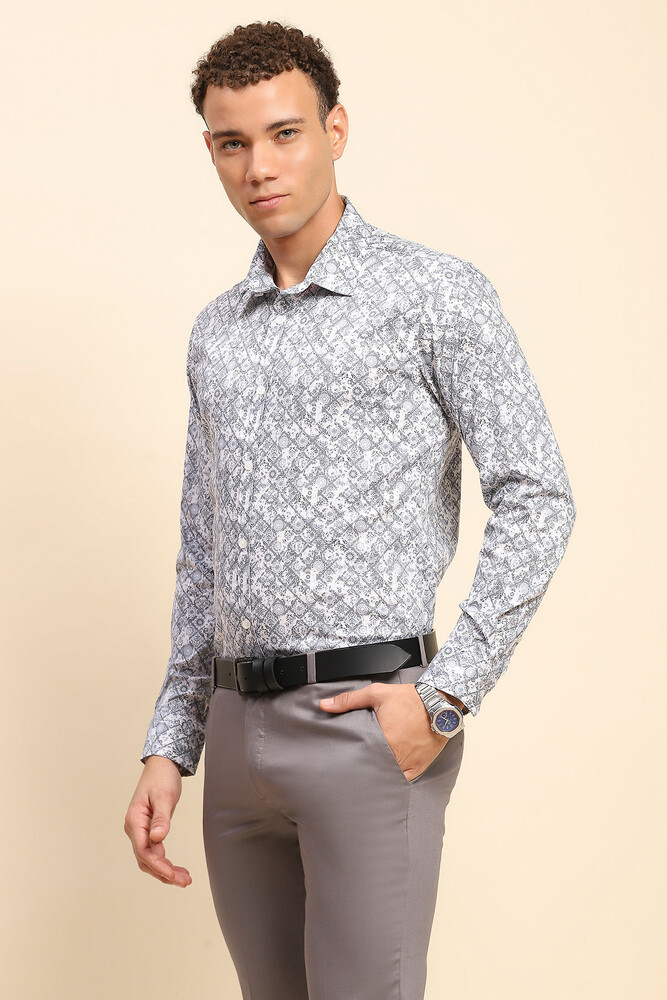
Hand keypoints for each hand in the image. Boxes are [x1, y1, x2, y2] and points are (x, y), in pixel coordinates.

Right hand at [124, 755, 191, 887]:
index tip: (173, 875)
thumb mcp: (165, 796)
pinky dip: (165, 862)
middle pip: (145, 859)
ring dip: (165, 870)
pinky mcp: (148, 830)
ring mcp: (140, 830)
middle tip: (184, 882)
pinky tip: (176, 868)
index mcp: (134, 821)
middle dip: (163, 873)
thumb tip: (158, 839)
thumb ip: (161, 818)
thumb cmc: (162, 778)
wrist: (162, 765)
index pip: (143, 851)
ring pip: (149, 858)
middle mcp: (134, 828)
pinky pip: (154, 852)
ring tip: (184, 879)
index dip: (158, 866)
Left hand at [319, 683, 448, 780]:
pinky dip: (396, 778)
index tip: (345, 763)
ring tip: (368, 776)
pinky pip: (405, 779)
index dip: (353, 761)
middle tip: (353, 771)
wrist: (439, 702)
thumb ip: (349, 700)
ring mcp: (410, 763)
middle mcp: (398, 755)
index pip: (362, 758)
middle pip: (375, 769)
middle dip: (365, 769)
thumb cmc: (409, 698)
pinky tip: (386, 777)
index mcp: (385, 740)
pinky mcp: (420, 766)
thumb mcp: (376, 694)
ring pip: (390, 777)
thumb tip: (325, 705)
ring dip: (380, 775)